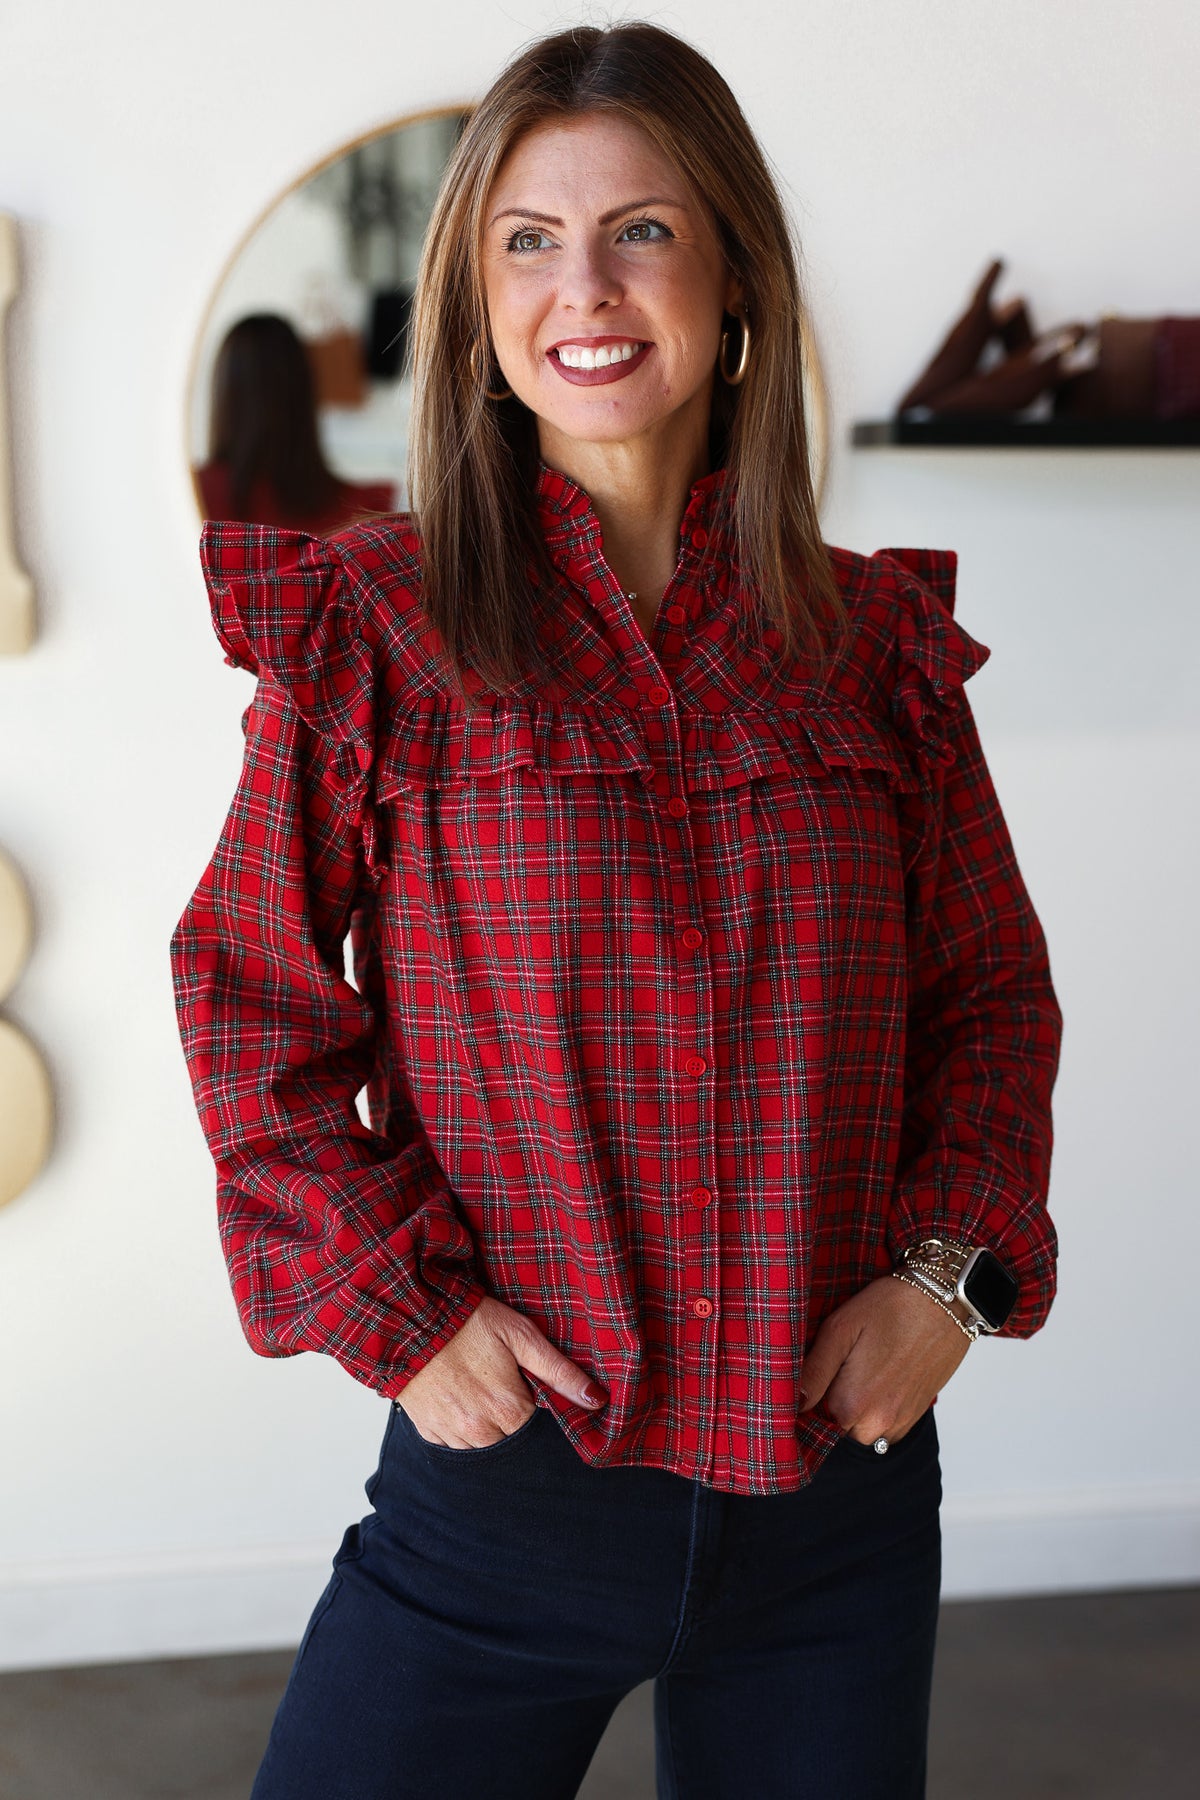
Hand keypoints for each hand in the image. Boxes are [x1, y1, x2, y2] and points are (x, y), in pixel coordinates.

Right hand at [396, 1295, 607, 1447]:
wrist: (407, 1317)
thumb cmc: (466, 1320)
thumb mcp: (520, 1334)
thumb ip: (559, 1370)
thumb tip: (596, 1399)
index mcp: (508, 1407)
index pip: (537, 1427)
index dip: (534, 1403)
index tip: (525, 1383)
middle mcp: (480, 1430)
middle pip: (511, 1440)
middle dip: (512, 1418)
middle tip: (500, 1383)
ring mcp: (451, 1433)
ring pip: (483, 1446)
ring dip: (487, 1426)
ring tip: (478, 1387)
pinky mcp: (427, 1431)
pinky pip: (453, 1444)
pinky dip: (460, 1428)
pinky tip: (458, 1398)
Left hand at [799, 1276, 970, 1446]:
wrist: (946, 1301)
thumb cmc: (892, 1306)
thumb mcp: (841, 1328)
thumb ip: (815, 1371)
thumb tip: (795, 1404)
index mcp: (852, 1402)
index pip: (812, 1420)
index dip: (807, 1399)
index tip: (812, 1376)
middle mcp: (877, 1422)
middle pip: (836, 1430)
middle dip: (830, 1406)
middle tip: (837, 1367)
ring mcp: (900, 1422)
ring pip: (861, 1432)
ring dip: (854, 1412)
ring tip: (859, 1371)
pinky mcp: (916, 1415)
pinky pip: (885, 1430)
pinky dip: (876, 1413)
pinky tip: (878, 1379)